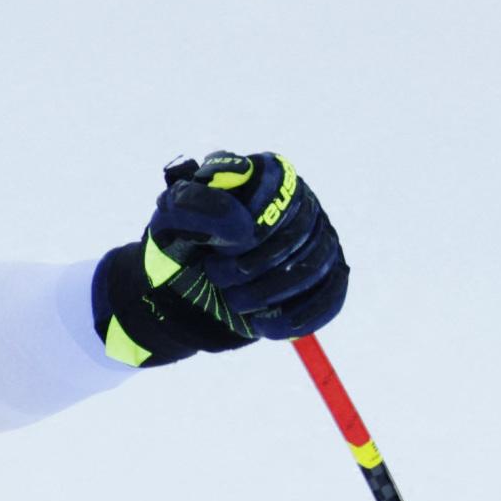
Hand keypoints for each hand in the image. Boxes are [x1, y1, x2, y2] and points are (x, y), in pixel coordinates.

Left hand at [91, 151, 347, 366]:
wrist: (181, 291)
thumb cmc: (179, 247)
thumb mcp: (170, 220)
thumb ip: (194, 204)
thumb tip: (242, 226)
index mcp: (265, 176)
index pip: (278, 195)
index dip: (248, 229)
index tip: (215, 250)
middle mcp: (300, 202)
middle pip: (299, 234)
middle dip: (252, 265)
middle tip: (216, 277)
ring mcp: (318, 239)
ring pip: (314, 268)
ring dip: (268, 294)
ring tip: (234, 300)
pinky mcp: (325, 277)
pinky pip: (330, 297)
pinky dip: (295, 318)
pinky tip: (263, 325)